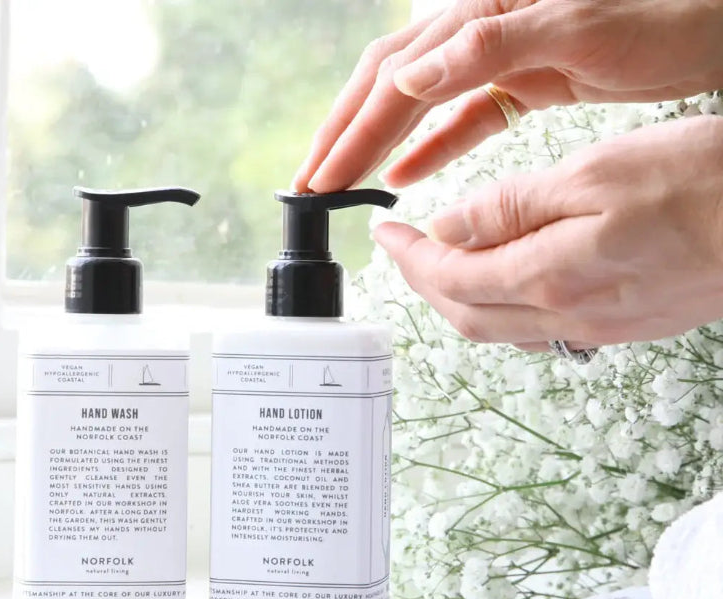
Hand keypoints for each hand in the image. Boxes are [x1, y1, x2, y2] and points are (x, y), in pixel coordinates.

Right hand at [294, 0, 722, 192]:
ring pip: (413, 105)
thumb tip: (408, 78)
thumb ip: (489, 45)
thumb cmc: (659, 16)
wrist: (707, 21)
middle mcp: (475, 33)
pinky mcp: (516, 83)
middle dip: (344, 138)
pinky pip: (458, 121)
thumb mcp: (577, 26)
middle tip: (312, 184)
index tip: (321, 176)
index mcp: (477, 14)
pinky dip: (426, 150)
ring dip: (375, 146)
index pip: (392, 80)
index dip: (352, 131)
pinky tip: (402, 176)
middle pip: (387, 88)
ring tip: (342, 182)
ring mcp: (493, 58)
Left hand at [372, 116, 722, 349]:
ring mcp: (595, 328)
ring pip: (498, 328)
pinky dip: (502, 310)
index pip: (450, 278)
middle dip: (423, 283)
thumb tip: (451, 228)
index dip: (409, 256)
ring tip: (442, 263)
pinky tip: (503, 284)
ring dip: (458, 300)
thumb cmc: (701, 184)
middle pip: (465, 314)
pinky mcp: (620, 328)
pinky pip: (538, 331)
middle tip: (404, 249)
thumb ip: (512, 207)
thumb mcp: (593, 173)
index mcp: (551, 275)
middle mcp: (566, 315)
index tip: (386, 230)